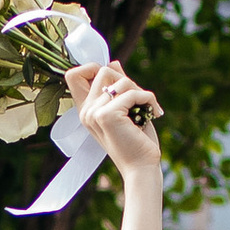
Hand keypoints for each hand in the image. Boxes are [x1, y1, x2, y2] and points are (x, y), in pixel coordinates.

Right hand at [67, 56, 162, 182]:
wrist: (142, 167)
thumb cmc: (136, 141)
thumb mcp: (126, 109)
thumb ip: (117, 87)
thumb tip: (113, 62)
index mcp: (87, 110)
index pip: (73, 75)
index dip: (91, 68)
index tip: (115, 80)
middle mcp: (86, 111)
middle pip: (102, 70)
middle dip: (127, 80)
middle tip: (140, 99)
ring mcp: (94, 113)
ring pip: (120, 80)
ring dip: (140, 91)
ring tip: (148, 109)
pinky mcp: (106, 115)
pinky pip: (132, 93)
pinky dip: (149, 99)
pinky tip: (156, 113)